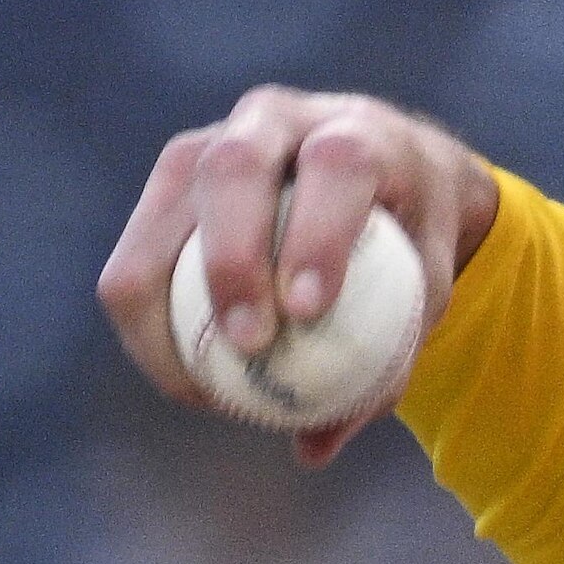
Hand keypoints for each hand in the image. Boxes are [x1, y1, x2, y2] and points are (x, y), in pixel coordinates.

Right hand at [98, 87, 500, 464]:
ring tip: (198, 385)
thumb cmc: (410, 236)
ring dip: (168, 300)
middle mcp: (276, 120)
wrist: (382, 169)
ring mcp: (210, 140)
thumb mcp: (427, 284)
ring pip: (164, 211)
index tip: (310, 311)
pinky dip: (147, 318)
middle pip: (234, 171)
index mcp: (357, 132)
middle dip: (232, 260)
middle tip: (249, 344)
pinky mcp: (168, 177)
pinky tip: (178, 376)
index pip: (338, 168)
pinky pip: (136, 248)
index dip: (320, 235)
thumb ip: (391, 355)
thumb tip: (316, 443)